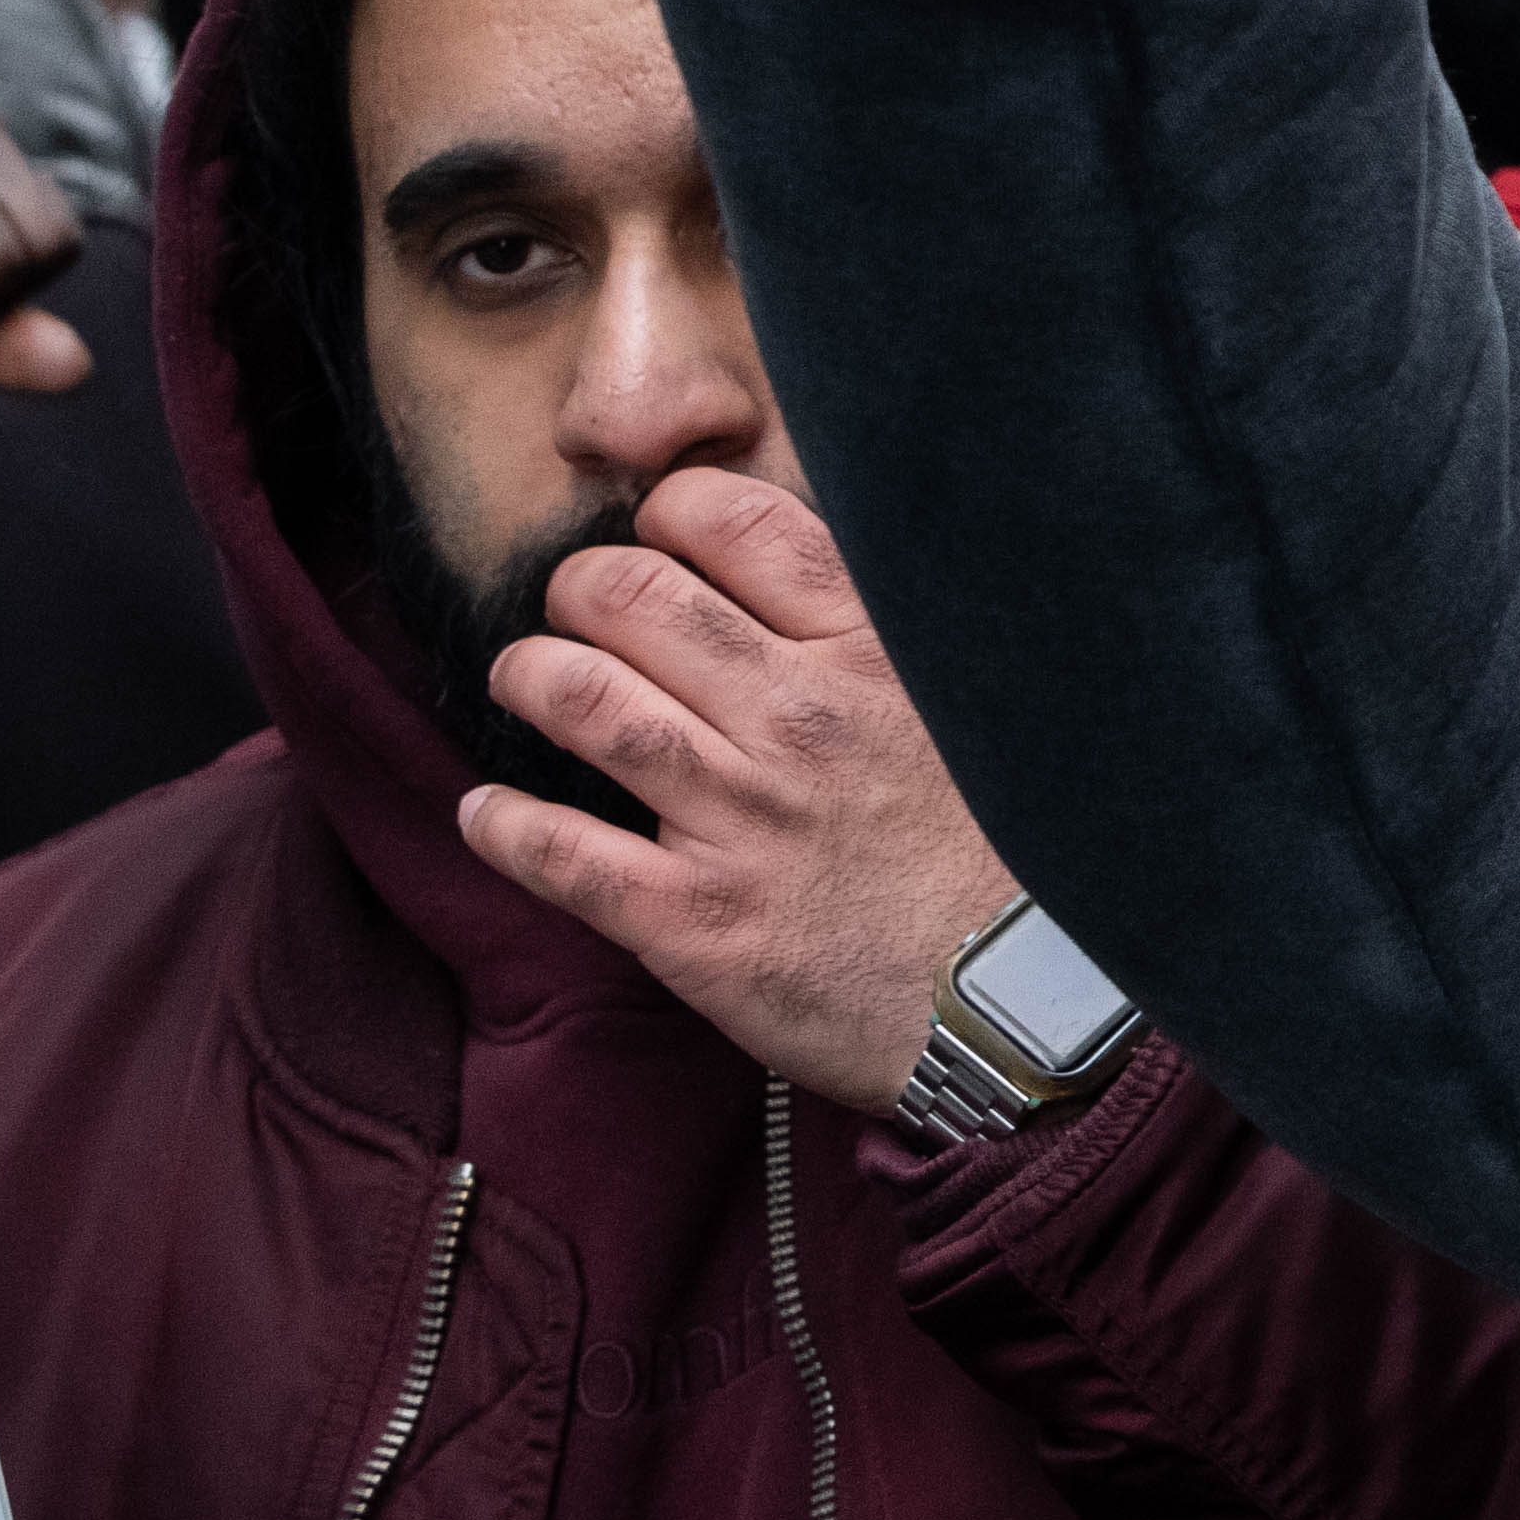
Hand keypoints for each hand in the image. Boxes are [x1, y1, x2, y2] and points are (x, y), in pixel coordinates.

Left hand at [446, 466, 1021, 1114]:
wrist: (1034, 1004)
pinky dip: (503, 825)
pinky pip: (562, 855)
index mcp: (869, 653)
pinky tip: (486, 812)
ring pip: (581, 701)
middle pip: (631, 594)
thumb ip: (896, 636)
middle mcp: (797, 719)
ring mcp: (740, 819)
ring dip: (527, 676)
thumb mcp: (978, 705)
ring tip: (523, 682)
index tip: (660, 540)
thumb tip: (811, 574)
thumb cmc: (1012, 851)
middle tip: (576, 613)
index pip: (733, 521)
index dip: (669, 515)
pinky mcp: (697, 921)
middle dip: (578, 588)